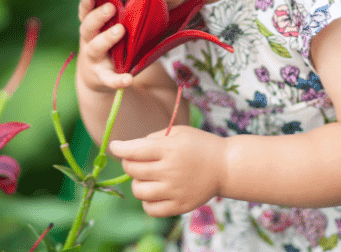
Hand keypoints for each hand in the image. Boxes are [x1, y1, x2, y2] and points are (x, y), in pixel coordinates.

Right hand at [76, 0, 132, 91]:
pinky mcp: (102, 77)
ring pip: (95, 47)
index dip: (86, 3)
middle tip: (111, 7)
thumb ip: (116, 14)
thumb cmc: (106, 45)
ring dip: (106, 39)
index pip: (85, 12)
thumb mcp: (105, 29)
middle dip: (97, 16)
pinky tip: (128, 79)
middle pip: (87, 27)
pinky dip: (117, 80)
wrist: (94, 76)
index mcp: (91, 27)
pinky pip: (109, 79)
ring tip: (120, 30)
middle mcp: (89, 41)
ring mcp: (94, 59)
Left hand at [109, 125, 225, 216]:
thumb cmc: (200, 145)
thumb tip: (131, 149)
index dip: (119, 148)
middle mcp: (170, 171)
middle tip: (136, 159)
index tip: (114, 146)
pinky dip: (146, 201)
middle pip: (133, 170)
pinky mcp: (180, 206)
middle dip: (129, 163)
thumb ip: (153, 138)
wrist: (226, 167)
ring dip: (137, 182)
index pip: (133, 150)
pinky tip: (153, 191)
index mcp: (169, 149)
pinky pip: (150, 209)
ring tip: (147, 176)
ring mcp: (175, 191)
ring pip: (138, 190)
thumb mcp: (178, 132)